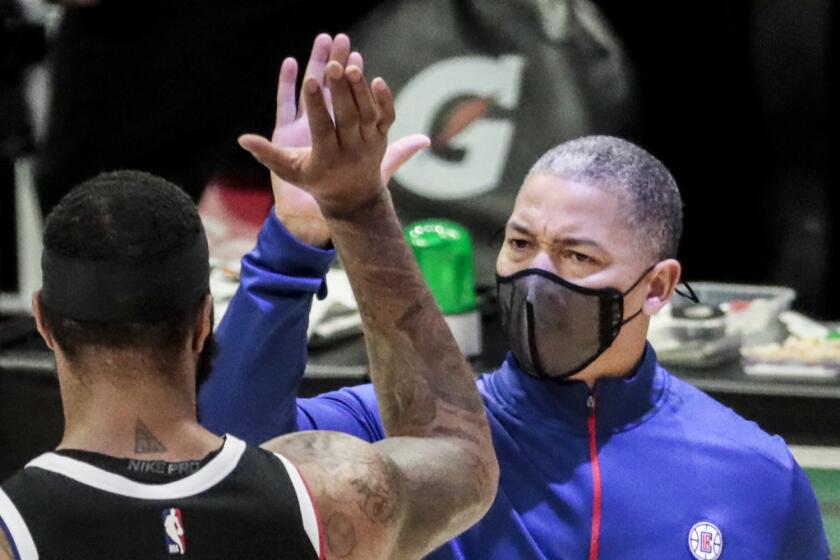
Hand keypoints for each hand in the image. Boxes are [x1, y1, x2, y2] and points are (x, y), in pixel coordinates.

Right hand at [267, 34, 428, 244]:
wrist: (353, 200)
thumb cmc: (315, 182)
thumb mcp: (290, 173)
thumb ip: (268, 155)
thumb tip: (242, 139)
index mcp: (326, 158)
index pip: (321, 127)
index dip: (316, 104)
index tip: (310, 80)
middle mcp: (350, 151)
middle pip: (347, 117)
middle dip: (341, 90)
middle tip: (334, 64)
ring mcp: (368, 144)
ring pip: (367, 114)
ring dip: (361, 89)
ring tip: (353, 61)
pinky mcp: (381, 137)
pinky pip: (387, 118)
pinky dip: (385, 100)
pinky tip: (377, 79)